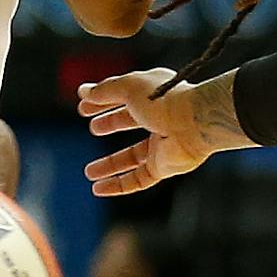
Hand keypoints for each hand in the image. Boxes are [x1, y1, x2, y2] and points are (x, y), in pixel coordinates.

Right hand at [78, 70, 226, 196]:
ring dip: (110, 165)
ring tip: (89, 172)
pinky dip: (118, 185)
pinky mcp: (164, 166)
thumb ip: (104, 91)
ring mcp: (163, 143)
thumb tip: (83, 91)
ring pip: (132, 157)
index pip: (124, 97)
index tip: (84, 107)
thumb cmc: (165, 99)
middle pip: (130, 123)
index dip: (104, 102)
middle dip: (110, 124)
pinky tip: (99, 189)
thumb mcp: (127, 87)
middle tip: (93, 128)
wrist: (194, 122)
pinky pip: (139, 179)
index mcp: (153, 94)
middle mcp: (159, 118)